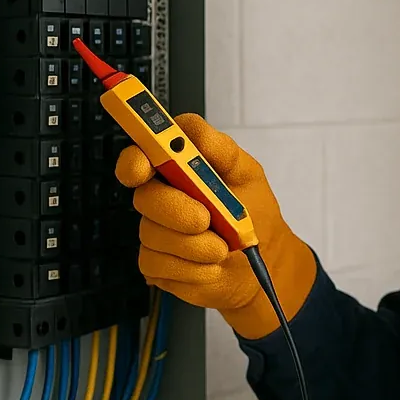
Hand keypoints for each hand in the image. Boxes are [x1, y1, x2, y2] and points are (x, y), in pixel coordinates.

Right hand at [114, 113, 316, 338]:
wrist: (264, 260)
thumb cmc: (254, 211)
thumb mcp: (247, 174)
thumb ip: (219, 149)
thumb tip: (190, 131)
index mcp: (177, 169)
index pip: (141, 156)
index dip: (134, 160)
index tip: (143, 166)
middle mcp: (161, 198)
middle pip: (145, 197)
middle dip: (175, 209)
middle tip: (205, 219)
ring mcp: (156, 232)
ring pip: (153, 235)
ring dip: (194, 245)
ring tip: (223, 248)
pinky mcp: (157, 264)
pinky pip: (159, 265)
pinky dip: (192, 269)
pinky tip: (211, 266)